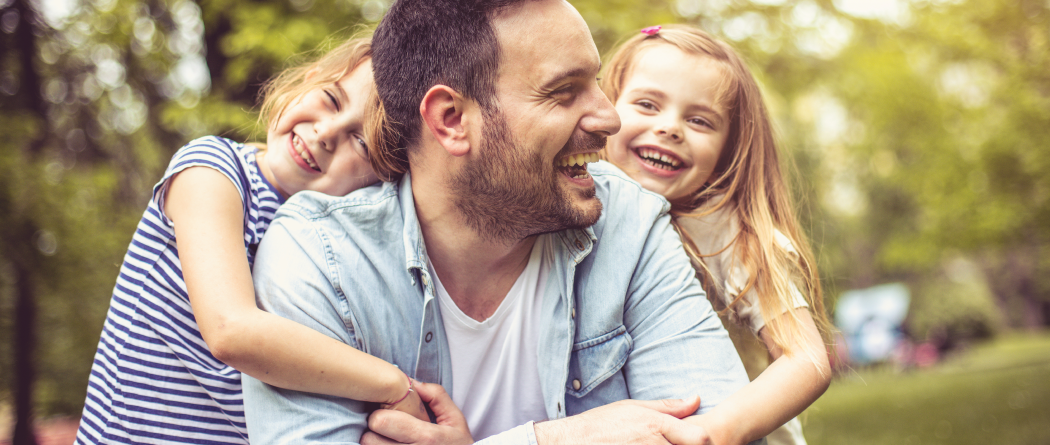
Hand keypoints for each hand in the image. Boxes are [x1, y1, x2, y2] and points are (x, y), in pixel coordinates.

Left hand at [363, 380, 472, 444]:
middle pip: (369, 439)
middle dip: (373, 431)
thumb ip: (436, 396)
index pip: (382, 422)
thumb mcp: (455, 419)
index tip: (387, 413)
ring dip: (374, 443)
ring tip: (386, 439)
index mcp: (426, 437)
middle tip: (384, 428)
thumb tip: (412, 382)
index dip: (380, 414)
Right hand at [533, 397, 712, 444]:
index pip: (700, 438)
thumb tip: (696, 398)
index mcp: (657, 426)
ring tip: (653, 444)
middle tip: (676, 442)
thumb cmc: (602, 424)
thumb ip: (669, 406)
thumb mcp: (634, 408)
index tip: (699, 440)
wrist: (572, 443)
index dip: (704, 441)